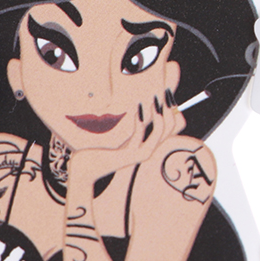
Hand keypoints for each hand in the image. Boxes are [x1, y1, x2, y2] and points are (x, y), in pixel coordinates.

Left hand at [67, 92, 185, 188]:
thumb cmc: (98, 149)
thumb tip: (134, 105)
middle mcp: (148, 148)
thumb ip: (126, 126)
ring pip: (161, 132)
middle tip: (164, 92)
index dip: (174, 110)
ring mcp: (140, 153)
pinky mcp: (128, 156)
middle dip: (171, 108)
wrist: (84, 168)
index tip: (167, 95)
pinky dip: (139, 120)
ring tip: (154, 99)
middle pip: (173, 128)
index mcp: (147, 143)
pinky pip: (139, 135)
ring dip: (159, 112)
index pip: (173, 127)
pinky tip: (136, 108)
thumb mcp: (117, 135)